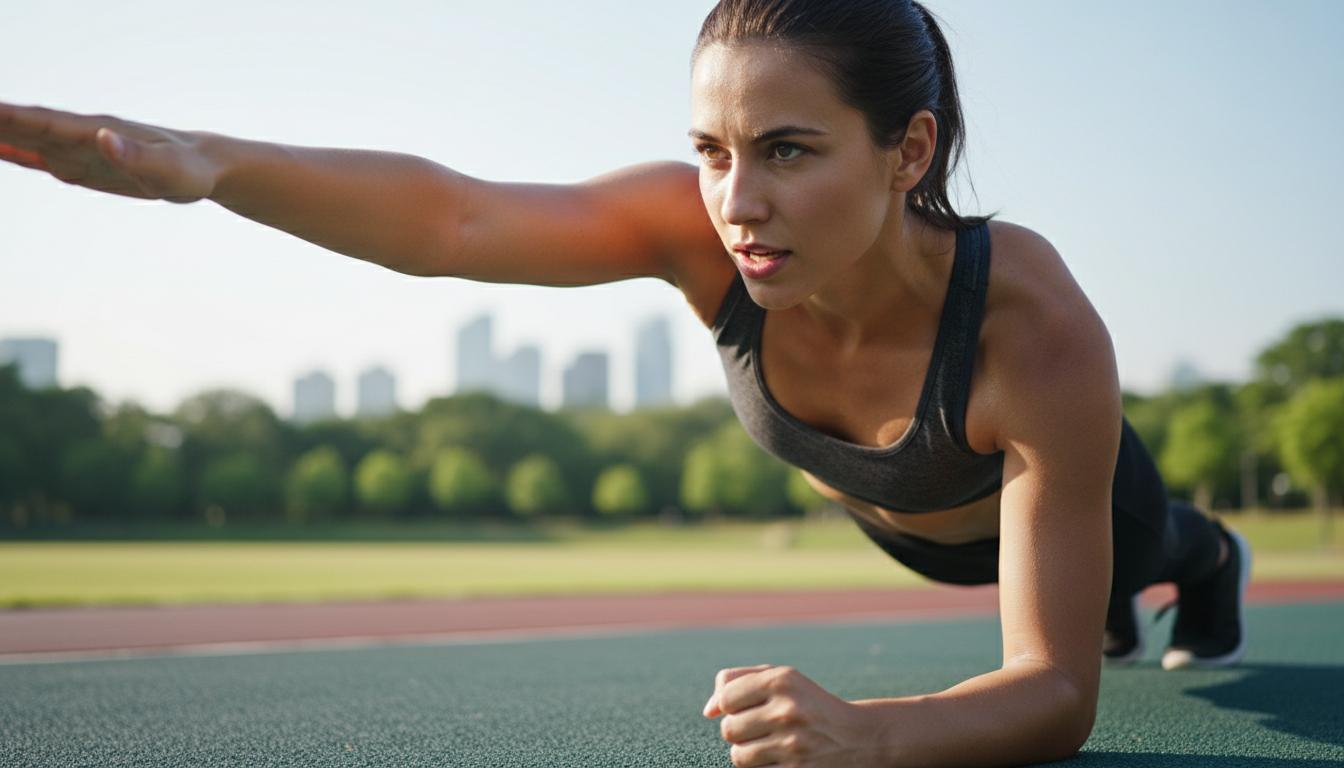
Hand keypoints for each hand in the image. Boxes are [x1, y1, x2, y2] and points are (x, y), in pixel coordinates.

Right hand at [0, 101, 218, 202]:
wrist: (202, 168)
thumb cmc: (190, 169)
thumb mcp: (170, 170)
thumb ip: (137, 156)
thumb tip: (104, 138)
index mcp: (98, 132)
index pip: (44, 122)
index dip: (9, 117)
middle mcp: (82, 136)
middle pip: (26, 126)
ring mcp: (80, 150)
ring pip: (28, 140)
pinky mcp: (85, 167)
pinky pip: (43, 158)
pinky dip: (16, 152)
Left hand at [702, 664, 885, 767]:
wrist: (858, 737)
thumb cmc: (807, 704)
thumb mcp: (780, 679)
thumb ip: (736, 682)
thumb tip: (708, 711)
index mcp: (782, 680)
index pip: (726, 698)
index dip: (732, 706)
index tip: (749, 708)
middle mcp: (788, 710)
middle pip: (729, 729)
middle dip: (740, 731)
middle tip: (762, 728)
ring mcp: (793, 744)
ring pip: (738, 756)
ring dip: (749, 753)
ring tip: (770, 745)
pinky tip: (781, 759)